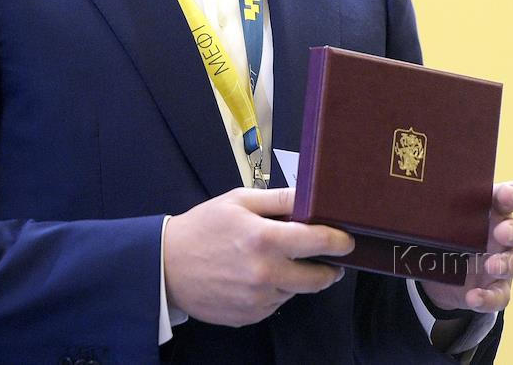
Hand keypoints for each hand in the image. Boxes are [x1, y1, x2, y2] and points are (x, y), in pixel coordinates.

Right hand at [164, 186, 354, 326]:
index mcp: (264, 239)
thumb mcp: (238, 201)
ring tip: (276, 263)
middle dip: (329, 268)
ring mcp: (258, 300)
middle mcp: (265, 274)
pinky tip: (256, 278)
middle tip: (329, 260)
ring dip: (295, 279)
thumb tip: (311, 196)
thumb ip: (278, 199)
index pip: (318, 242)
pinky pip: (275, 305)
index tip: (347, 240)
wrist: (166, 266)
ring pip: (295, 292)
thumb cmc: (203, 227)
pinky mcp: (249, 317)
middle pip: (318, 278)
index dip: (339, 241)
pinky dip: (275, 292)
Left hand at [421, 180, 512, 313]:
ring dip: (507, 264)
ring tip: (490, 266)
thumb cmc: (444, 231)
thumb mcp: (438, 217)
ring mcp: (502, 263)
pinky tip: (473, 297)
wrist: (438, 270)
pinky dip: (488, 298)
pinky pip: (500, 296)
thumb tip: (399, 196)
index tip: (506, 196)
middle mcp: (503, 235)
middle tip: (501, 232)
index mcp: (492, 209)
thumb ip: (431, 206)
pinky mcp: (495, 289)